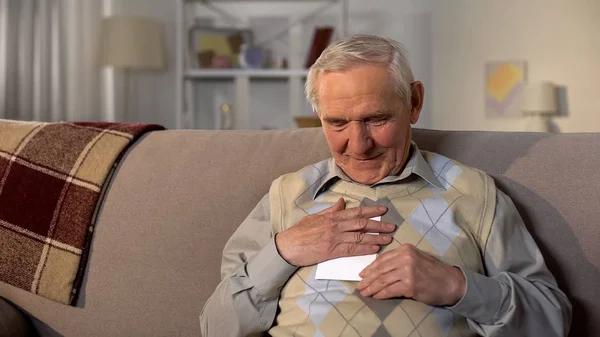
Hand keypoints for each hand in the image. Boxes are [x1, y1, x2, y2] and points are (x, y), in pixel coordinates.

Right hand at [275, 198, 395, 266]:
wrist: (288, 245)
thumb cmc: (299, 231)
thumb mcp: (314, 216)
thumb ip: (330, 210)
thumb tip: (342, 202)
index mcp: (332, 217)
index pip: (356, 212)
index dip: (371, 211)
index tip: (383, 210)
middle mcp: (336, 226)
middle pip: (362, 224)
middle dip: (379, 224)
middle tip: (392, 226)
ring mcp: (335, 238)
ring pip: (360, 237)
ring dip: (376, 238)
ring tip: (388, 239)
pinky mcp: (332, 251)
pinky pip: (352, 250)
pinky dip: (365, 249)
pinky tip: (375, 249)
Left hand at [356, 244, 465, 305]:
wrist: (451, 283)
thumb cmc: (432, 272)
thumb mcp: (415, 259)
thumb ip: (398, 261)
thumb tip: (378, 271)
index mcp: (405, 249)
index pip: (382, 259)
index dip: (370, 268)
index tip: (362, 275)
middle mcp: (405, 257)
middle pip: (380, 269)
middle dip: (368, 279)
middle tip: (360, 286)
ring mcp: (408, 270)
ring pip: (383, 280)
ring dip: (372, 288)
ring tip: (364, 293)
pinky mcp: (410, 284)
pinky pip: (390, 290)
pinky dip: (381, 294)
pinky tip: (376, 296)